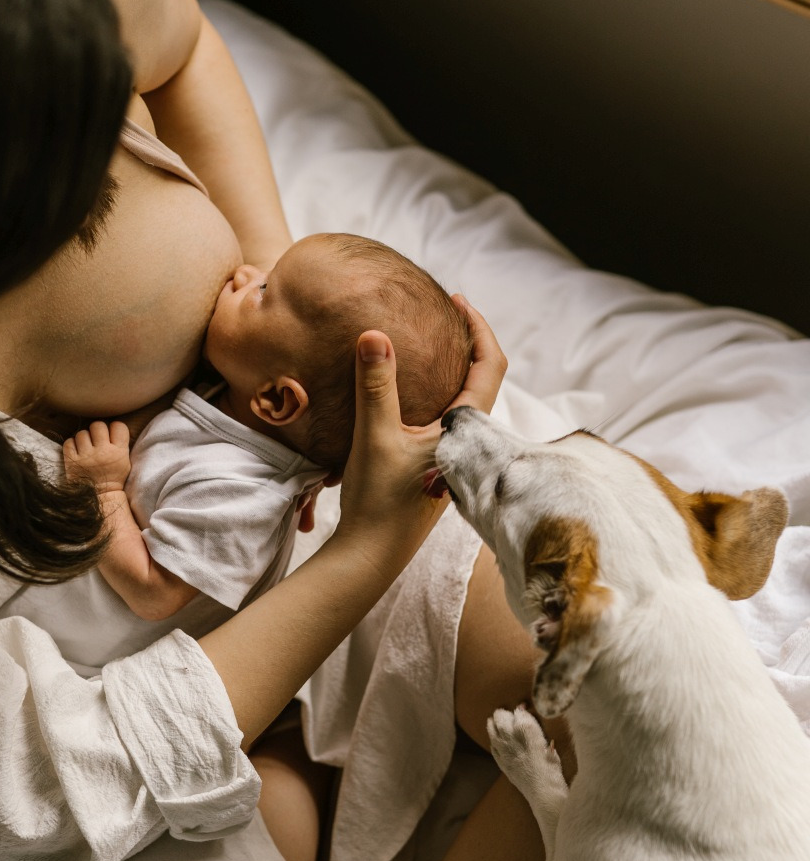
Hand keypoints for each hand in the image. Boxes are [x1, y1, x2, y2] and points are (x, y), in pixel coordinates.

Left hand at [63, 420, 131, 494]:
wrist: (100, 497)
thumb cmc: (113, 477)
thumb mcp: (125, 462)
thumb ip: (121, 445)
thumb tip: (113, 426)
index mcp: (119, 452)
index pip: (118, 426)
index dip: (113, 428)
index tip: (111, 435)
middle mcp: (103, 452)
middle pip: (98, 425)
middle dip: (97, 431)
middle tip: (96, 440)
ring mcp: (86, 456)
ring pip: (82, 433)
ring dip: (84, 439)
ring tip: (86, 448)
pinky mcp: (72, 461)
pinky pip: (69, 442)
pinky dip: (72, 445)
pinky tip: (77, 452)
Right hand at [337, 303, 505, 553]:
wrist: (370, 558)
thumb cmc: (377, 504)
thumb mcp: (374, 437)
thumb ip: (377, 385)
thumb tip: (375, 333)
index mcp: (467, 431)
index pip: (491, 366)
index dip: (479, 328)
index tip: (457, 301)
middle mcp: (469, 444)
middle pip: (483, 380)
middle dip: (467, 343)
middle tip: (442, 315)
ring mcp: (455, 459)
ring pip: (465, 402)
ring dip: (451, 370)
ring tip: (424, 345)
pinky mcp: (438, 470)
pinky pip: (447, 420)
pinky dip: (435, 394)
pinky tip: (408, 392)